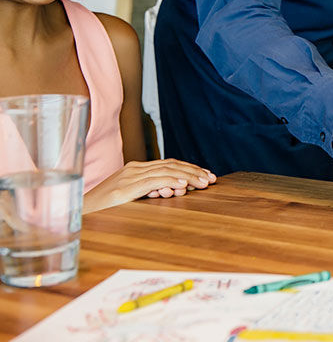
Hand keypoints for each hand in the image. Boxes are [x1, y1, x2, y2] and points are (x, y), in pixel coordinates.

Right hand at [83, 160, 216, 213]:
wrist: (75, 214)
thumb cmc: (104, 210)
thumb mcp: (131, 198)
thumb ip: (150, 192)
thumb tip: (173, 191)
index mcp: (136, 169)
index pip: (169, 165)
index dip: (189, 169)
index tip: (206, 176)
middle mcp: (134, 169)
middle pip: (171, 165)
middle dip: (193, 171)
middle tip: (211, 179)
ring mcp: (129, 177)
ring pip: (165, 172)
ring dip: (187, 177)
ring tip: (203, 182)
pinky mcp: (125, 188)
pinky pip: (151, 181)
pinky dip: (169, 182)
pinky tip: (182, 186)